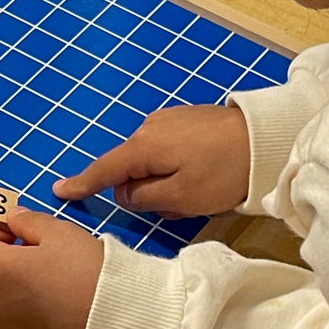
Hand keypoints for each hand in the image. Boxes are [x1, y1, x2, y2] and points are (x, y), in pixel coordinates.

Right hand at [54, 104, 249, 217]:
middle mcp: (150, 128)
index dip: (82, 184)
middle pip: (130, 167)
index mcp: (143, 147)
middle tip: (178, 208)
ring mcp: (170, 120)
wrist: (268, 138)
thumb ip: (144, 198)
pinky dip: (178, 167)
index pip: (104, 170)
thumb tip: (125, 192)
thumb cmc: (223, 173)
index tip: (60, 191)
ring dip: (165, 180)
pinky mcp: (189, 120)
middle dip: (144, 190)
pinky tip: (205, 176)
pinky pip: (170, 150)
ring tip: (199, 194)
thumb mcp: (180, 198)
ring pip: (152, 160)